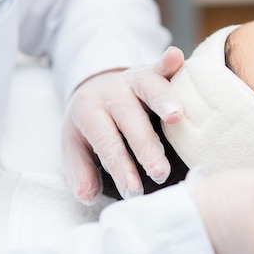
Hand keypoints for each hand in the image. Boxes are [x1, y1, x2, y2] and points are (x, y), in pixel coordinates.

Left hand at [62, 46, 184, 203]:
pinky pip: (161, 65)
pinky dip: (169, 61)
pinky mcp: (152, 69)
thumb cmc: (92, 124)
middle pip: (129, 118)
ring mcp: (133, 79)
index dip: (121, 167)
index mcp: (89, 112)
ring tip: (177, 118)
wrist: (97, 85)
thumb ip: (81, 170)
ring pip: (148, 87)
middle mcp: (112, 93)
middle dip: (145, 146)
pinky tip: (177, 57)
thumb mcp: (76, 146)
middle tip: (159, 172)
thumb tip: (86, 196)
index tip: (134, 190)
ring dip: (163, 100)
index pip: (106, 142)